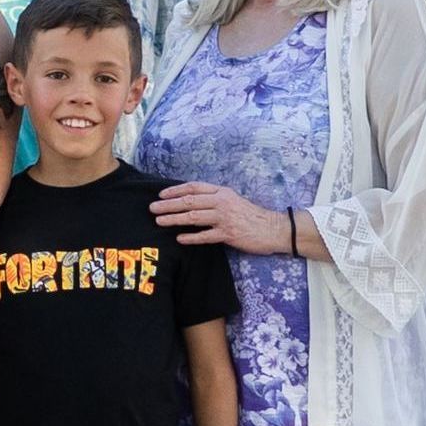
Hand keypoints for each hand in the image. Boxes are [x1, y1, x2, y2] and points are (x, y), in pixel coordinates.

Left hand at [151, 181, 289, 254]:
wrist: (273, 228)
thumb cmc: (251, 215)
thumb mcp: (232, 199)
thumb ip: (214, 198)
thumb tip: (191, 200)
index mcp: (222, 192)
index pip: (194, 187)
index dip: (175, 190)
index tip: (161, 194)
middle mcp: (221, 202)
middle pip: (189, 201)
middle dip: (168, 204)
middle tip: (152, 208)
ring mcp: (225, 218)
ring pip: (194, 217)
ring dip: (174, 219)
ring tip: (159, 221)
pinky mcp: (229, 234)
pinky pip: (206, 236)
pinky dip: (191, 237)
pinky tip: (179, 238)